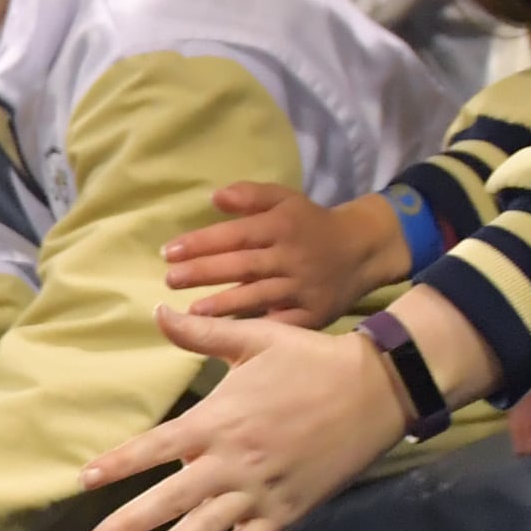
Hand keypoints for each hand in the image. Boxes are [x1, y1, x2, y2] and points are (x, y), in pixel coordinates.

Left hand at [79, 311, 405, 530]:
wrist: (376, 389)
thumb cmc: (311, 360)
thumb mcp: (255, 339)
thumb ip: (202, 334)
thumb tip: (157, 310)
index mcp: (217, 421)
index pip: (154, 447)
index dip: (118, 464)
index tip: (84, 480)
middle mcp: (231, 462)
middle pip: (168, 501)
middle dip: (127, 525)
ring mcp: (257, 493)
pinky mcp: (284, 513)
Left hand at [154, 183, 408, 326]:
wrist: (362, 250)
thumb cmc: (311, 225)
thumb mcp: (286, 200)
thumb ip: (251, 195)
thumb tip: (214, 197)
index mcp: (282, 226)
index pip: (236, 234)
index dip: (201, 243)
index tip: (169, 252)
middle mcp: (291, 256)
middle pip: (243, 265)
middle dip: (204, 273)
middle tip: (170, 280)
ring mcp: (303, 287)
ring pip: (259, 296)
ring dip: (224, 305)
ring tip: (191, 312)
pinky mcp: (313, 313)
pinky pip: (281, 322)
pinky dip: (256, 328)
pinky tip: (229, 335)